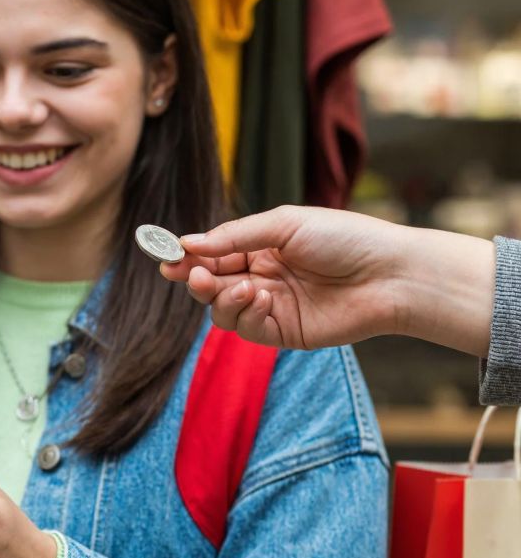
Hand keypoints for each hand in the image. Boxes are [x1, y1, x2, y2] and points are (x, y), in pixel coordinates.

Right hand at [158, 205, 492, 355]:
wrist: (390, 274)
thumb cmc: (345, 238)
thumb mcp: (284, 224)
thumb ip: (235, 236)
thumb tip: (188, 244)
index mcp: (260, 248)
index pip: (212, 255)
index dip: (187, 258)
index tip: (166, 257)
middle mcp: (261, 278)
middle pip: (211, 285)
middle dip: (196, 280)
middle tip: (191, 275)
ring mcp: (271, 307)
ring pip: (222, 310)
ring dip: (221, 299)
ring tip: (240, 287)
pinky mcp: (283, 333)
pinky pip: (247, 329)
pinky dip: (244, 315)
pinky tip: (259, 298)